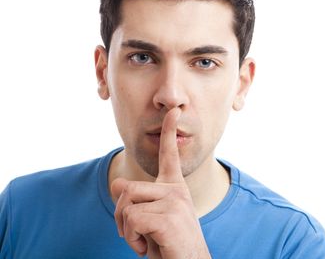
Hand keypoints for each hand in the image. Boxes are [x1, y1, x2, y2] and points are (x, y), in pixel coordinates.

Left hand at [111, 107, 210, 257]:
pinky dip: (131, 239)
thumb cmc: (167, 244)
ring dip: (125, 229)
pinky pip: (131, 219)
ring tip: (144, 240)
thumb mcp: (149, 218)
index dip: (169, 131)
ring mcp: (174, 201)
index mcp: (174, 186)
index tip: (174, 111)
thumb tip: (117, 183)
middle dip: (120, 214)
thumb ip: (136, 198)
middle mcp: (176, 189)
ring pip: (126, 203)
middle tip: (135, 233)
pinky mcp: (169, 216)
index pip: (169, 153)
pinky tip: (148, 247)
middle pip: (126, 187)